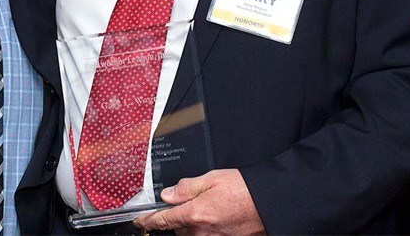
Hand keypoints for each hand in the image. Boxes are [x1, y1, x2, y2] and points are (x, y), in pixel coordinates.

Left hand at [132, 169, 264, 234]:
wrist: (270, 205)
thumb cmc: (245, 190)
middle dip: (178, 216)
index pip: (162, 221)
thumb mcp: (212, 178)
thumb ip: (186, 187)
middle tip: (192, 202)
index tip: (139, 221)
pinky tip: (217, 217)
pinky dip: (205, 229)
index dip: (147, 221)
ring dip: (192, 224)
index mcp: (195, 214)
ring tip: (209, 208)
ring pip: (190, 234)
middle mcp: (201, 232)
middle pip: (177, 228)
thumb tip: (168, 194)